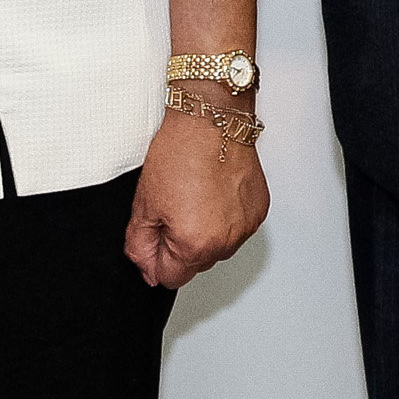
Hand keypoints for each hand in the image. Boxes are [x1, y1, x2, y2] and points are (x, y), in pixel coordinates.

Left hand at [125, 91, 269, 287]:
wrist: (210, 120)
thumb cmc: (179, 153)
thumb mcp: (144, 204)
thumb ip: (140, 245)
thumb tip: (147, 269)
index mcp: (193, 245)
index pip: (170, 278)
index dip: (157, 257)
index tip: (157, 232)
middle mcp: (224, 242)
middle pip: (195, 265)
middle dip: (181, 244)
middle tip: (176, 207)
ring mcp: (245, 227)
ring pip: (218, 248)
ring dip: (206, 232)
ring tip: (197, 197)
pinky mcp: (259, 212)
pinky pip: (237, 229)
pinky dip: (225, 217)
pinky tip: (215, 192)